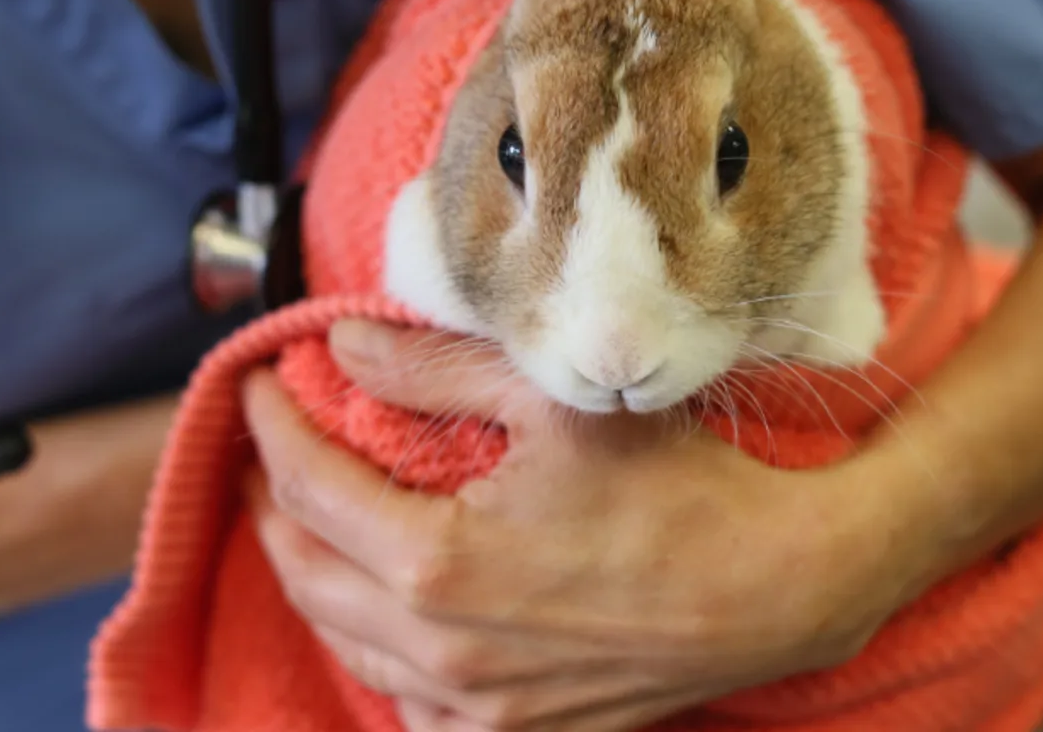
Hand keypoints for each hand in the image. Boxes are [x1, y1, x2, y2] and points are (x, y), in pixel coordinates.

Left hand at [242, 319, 927, 731]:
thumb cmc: (681, 487)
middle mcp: (441, 651)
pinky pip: (409, 705)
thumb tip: (345, 346)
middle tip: (273, 450)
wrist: (781, 588)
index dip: (273, 429)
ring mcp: (478, 707)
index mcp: (436, 563)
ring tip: (312, 522)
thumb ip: (435, 371)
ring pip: (347, 646)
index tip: (260, 384)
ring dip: (315, 577)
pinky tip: (389, 620)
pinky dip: (378, 655)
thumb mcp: (557, 400)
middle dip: (274, 505)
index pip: (308, 489)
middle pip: (307, 574)